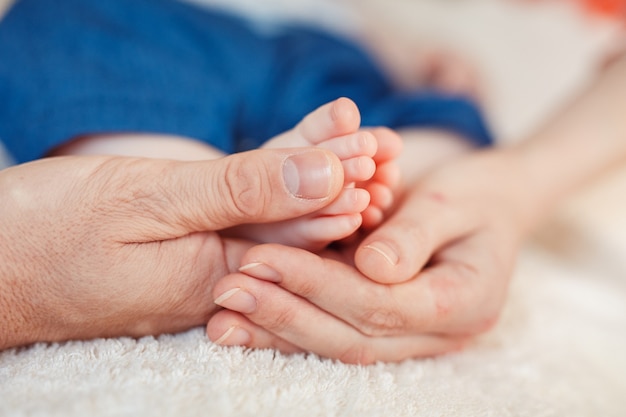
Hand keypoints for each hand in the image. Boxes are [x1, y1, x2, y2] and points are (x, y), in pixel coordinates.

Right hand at [0, 148, 344, 349]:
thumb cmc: (46, 236)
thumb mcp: (146, 201)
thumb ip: (237, 191)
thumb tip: (321, 178)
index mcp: (217, 279)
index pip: (299, 235)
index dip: (341, 194)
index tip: (377, 159)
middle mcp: (218, 273)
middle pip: (295, 225)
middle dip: (340, 182)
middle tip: (383, 145)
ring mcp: (200, 254)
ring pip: (270, 211)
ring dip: (313, 173)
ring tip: (355, 134)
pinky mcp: (183, 234)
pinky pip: (236, 204)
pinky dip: (269, 174)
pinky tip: (298, 149)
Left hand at [206, 148, 535, 362]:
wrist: (495, 203)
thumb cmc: (478, 193)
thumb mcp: (453, 200)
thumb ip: (416, 233)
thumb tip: (371, 266)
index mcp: (463, 302)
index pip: (378, 304)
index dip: (318, 284)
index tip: (262, 258)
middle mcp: (438, 333)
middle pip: (354, 335)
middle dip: (286, 314)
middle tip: (228, 292)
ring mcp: (413, 336)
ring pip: (340, 342)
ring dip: (279, 330)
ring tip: (222, 317)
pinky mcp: (389, 324)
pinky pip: (337, 330)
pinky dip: (292, 324)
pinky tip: (247, 319)